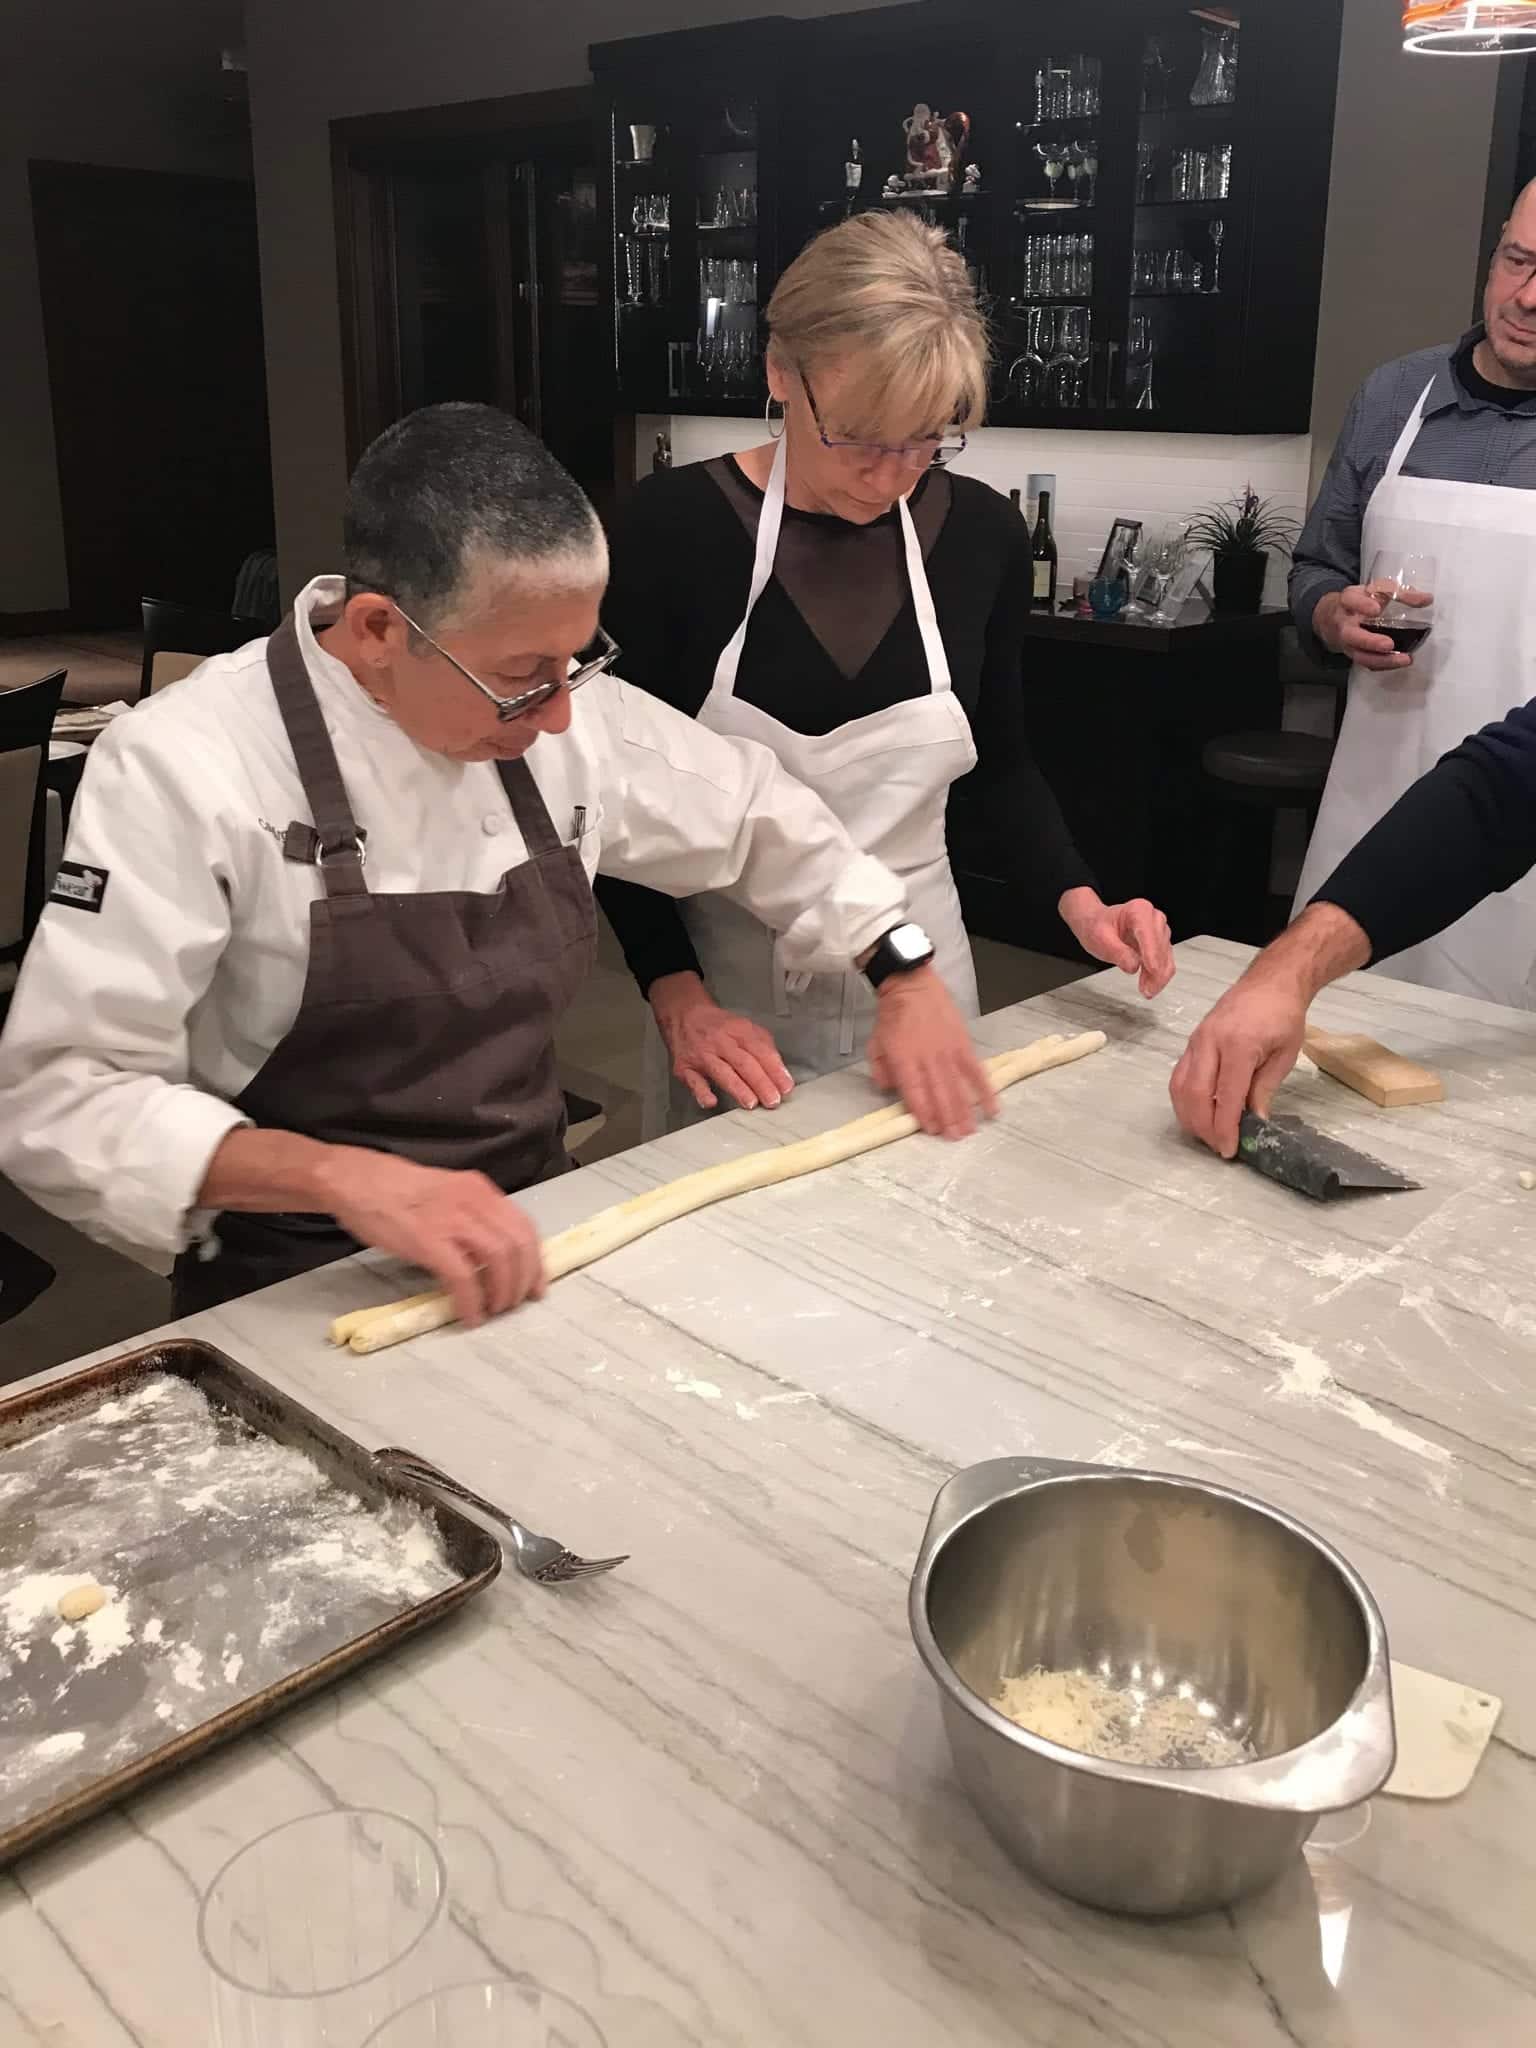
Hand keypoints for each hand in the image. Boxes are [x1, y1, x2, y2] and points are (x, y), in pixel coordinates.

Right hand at [313, 1148, 544, 1326]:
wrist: (354, 1180)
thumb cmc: (395, 1190)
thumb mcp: (445, 1193)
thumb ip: (470, 1217)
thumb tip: (488, 1255)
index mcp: (479, 1189)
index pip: (524, 1226)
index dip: (535, 1261)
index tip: (535, 1285)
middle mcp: (473, 1201)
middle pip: (518, 1244)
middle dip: (523, 1280)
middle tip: (514, 1303)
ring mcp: (451, 1220)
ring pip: (499, 1259)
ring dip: (503, 1291)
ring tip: (494, 1310)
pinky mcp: (428, 1241)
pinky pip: (463, 1277)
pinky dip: (472, 1300)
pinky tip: (469, 1315)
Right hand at [649, 971, 793, 1112]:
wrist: (684, 1015)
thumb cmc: (719, 1026)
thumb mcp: (745, 1027)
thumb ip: (763, 1046)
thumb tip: (780, 1072)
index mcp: (738, 1031)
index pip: (760, 1051)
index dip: (774, 1069)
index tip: (785, 1087)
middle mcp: (721, 1042)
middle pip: (744, 1063)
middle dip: (760, 1083)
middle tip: (773, 1100)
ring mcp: (702, 1055)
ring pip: (722, 1072)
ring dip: (737, 1088)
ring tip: (751, 1103)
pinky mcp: (685, 1068)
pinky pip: (693, 1081)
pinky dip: (702, 1092)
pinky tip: (711, 1101)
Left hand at [865, 965, 996, 1138]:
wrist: (911, 985)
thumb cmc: (892, 1015)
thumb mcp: (875, 1043)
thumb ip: (880, 1069)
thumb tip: (889, 1089)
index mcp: (904, 1060)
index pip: (915, 1093)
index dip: (924, 1113)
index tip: (931, 1130)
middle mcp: (927, 1059)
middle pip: (939, 1095)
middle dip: (947, 1119)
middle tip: (953, 1138)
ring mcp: (947, 1052)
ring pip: (957, 1087)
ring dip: (964, 1112)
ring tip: (969, 1131)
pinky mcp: (963, 1044)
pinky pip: (975, 1071)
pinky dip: (985, 1090)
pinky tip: (992, 1107)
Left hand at [1059, 889, 1173, 997]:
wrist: (1096, 925)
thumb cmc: (1098, 927)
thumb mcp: (1100, 939)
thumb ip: (1117, 952)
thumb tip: (1133, 966)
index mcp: (1138, 910)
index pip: (1148, 932)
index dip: (1151, 952)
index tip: (1152, 969)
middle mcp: (1153, 918)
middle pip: (1161, 947)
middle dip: (1155, 971)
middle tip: (1146, 989)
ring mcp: (1158, 932)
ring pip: (1166, 958)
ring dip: (1158, 977)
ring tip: (1145, 991)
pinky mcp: (1159, 945)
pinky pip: (1164, 963)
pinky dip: (1158, 977)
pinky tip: (1149, 986)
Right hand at [1169, 967, 1309, 1158]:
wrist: (1270, 982)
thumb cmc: (1283, 1016)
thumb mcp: (1284, 1056)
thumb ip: (1264, 1090)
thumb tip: (1254, 1123)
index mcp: (1237, 1045)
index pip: (1224, 1096)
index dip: (1224, 1128)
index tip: (1229, 1150)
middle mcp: (1208, 1043)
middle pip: (1194, 1094)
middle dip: (1203, 1127)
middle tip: (1218, 1146)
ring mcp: (1195, 1041)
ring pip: (1179, 1087)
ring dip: (1189, 1116)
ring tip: (1207, 1134)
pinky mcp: (1191, 1042)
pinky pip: (1179, 1076)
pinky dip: (1184, 1100)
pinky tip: (1198, 1113)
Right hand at [1313, 585, 1425, 671]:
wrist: (1335, 617)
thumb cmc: (1362, 601)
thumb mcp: (1378, 590)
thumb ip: (1402, 593)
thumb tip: (1427, 599)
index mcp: (1348, 600)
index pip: (1350, 600)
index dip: (1362, 605)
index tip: (1376, 609)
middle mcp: (1344, 623)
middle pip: (1350, 635)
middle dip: (1369, 641)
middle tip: (1388, 644)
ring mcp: (1347, 642)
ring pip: (1359, 655)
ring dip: (1380, 660)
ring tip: (1404, 659)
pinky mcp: (1354, 654)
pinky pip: (1366, 663)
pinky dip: (1383, 665)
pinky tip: (1400, 662)